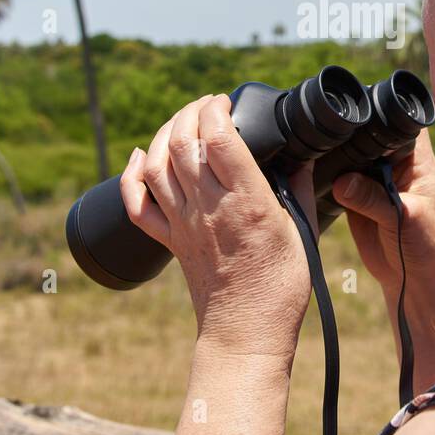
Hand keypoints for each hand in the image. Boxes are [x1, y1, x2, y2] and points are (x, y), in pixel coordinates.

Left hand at [119, 94, 314, 360]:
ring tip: (182, 122)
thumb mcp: (302, 231)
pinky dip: (132, 175)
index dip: (217, 108)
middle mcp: (209, 208)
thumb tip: (302, 154)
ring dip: (165, 133)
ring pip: (158, 165)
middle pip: (184, 142)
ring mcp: (183, 224)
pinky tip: (141, 157)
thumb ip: (298, 187)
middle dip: (191, 111)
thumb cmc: (280, 287)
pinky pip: (138, 205)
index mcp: (246, 202)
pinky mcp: (170, 241)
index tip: (227, 101)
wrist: (246, 333)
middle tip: (207, 105)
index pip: (219, 137)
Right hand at [331, 130, 434, 393]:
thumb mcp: (404, 218)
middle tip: (324, 131)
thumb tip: (342, 182)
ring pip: (349, 156)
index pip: (399, 121)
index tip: (355, 107)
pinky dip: (324, 177)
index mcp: (416, 159)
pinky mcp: (353, 197)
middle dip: (348, 133)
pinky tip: (308, 171)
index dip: (381, 109)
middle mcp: (393, 163)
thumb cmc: (425, 247)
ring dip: (333, 155)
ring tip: (312, 150)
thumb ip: (374, 198)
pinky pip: (335, 180)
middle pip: (367, 135)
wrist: (412, 283)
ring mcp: (371, 179)